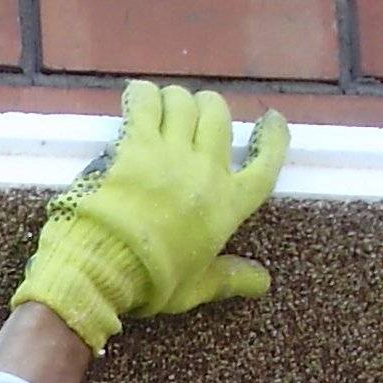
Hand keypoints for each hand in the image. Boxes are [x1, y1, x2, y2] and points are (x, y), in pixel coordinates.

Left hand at [12, 85, 287, 353]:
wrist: (109, 264)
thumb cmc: (155, 281)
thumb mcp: (197, 287)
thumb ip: (231, 278)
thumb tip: (263, 283)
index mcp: (228, 204)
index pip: (265, 163)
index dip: (273, 139)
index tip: (270, 119)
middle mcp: (206, 170)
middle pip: (219, 117)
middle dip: (209, 109)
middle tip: (192, 118)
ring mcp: (171, 153)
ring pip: (184, 103)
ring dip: (175, 100)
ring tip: (162, 108)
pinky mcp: (136, 142)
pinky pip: (146, 102)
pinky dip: (143, 95)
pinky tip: (137, 98)